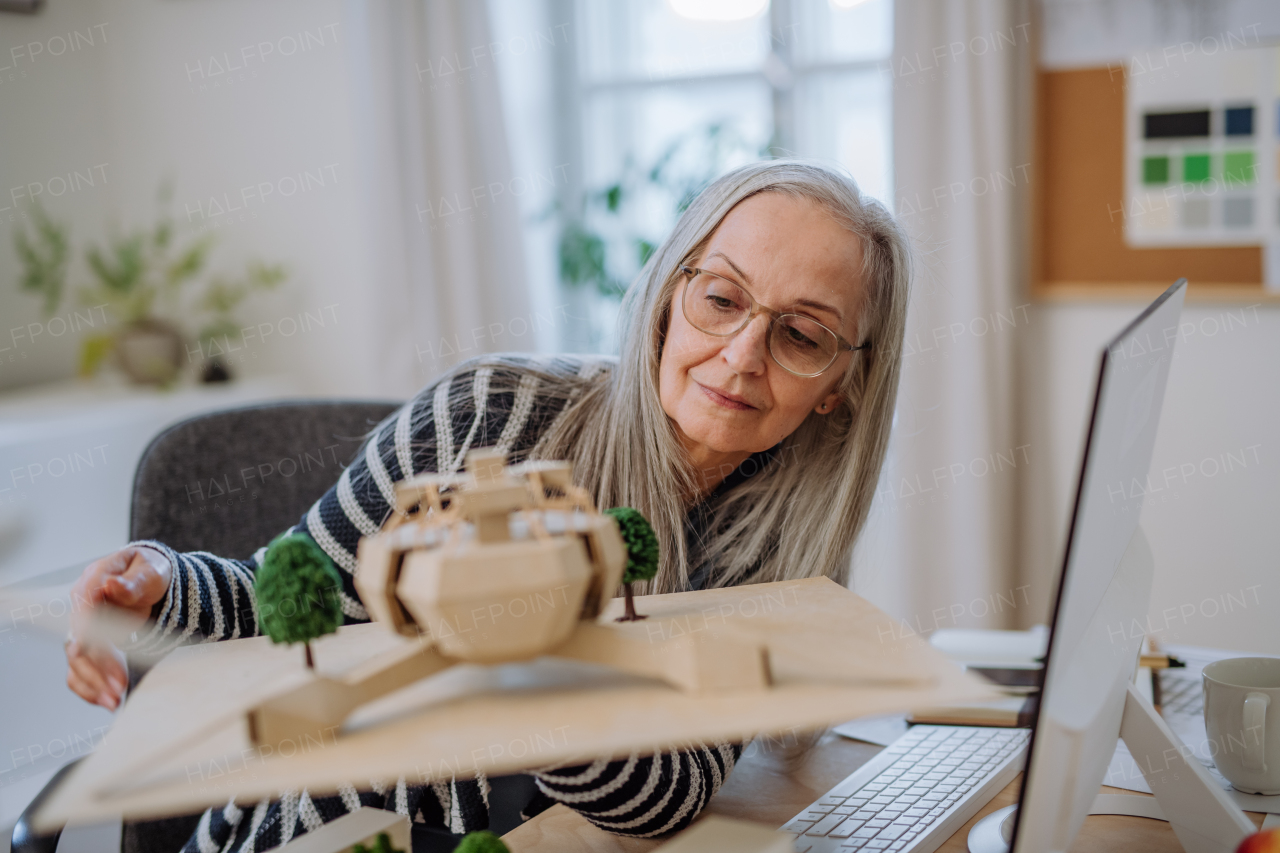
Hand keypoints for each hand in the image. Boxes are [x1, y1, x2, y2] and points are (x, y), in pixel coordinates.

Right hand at [65, 546, 171, 709]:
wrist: (154, 580)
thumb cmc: (151, 571)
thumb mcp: (151, 570)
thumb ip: (133, 581)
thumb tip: (111, 585)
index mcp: (93, 582)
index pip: (83, 613)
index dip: (89, 636)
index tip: (102, 656)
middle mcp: (82, 607)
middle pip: (79, 642)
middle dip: (97, 667)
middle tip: (118, 687)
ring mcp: (84, 627)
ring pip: (77, 661)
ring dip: (93, 682)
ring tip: (113, 701)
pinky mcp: (91, 645)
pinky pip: (80, 669)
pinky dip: (90, 687)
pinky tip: (105, 700)